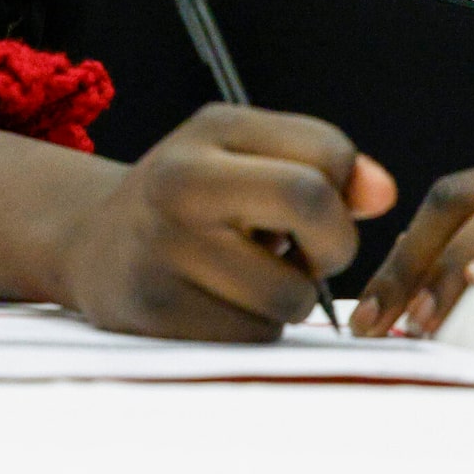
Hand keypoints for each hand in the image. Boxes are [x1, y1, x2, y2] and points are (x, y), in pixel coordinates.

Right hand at [0, 108, 394, 342]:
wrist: (91, 245)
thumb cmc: (186, 195)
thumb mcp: (240, 149)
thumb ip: (317, 158)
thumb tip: (383, 194)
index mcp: (207, 135)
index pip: (325, 156)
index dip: (343, 189)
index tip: (317, 203)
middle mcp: (179, 187)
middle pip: (311, 206)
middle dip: (332, 244)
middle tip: (309, 253)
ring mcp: (166, 254)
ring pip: (292, 294)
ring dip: (289, 297)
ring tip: (246, 275)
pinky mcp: (161, 318)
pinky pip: (255, 338)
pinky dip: (253, 328)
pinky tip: (219, 303)